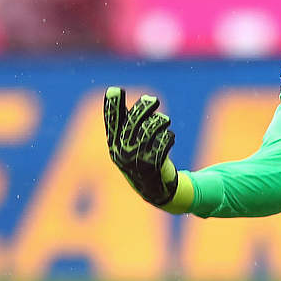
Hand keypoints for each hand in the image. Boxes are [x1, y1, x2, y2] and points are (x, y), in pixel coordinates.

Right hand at [103, 86, 178, 206]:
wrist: (154, 190)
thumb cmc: (141, 159)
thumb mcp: (130, 144)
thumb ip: (130, 122)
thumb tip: (139, 99)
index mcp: (114, 145)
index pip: (112, 122)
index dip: (112, 106)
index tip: (115, 90)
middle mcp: (122, 153)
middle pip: (133, 123)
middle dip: (144, 108)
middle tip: (154, 100)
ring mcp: (136, 160)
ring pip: (149, 131)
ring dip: (159, 122)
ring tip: (165, 121)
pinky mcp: (152, 166)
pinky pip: (162, 143)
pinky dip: (168, 137)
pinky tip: (169, 138)